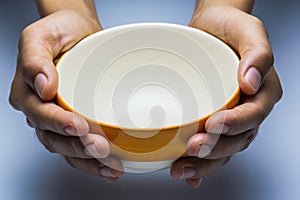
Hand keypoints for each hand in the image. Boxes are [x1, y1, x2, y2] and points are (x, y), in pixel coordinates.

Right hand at [9, 10, 122, 181]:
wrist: (78, 32)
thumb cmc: (59, 32)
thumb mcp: (40, 37)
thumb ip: (35, 60)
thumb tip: (43, 86)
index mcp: (27, 92)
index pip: (39, 115)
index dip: (57, 123)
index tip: (77, 125)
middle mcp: (40, 111)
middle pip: (54, 138)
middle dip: (77, 146)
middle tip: (100, 147)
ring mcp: (58, 120)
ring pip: (68, 149)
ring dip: (88, 160)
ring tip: (110, 165)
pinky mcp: (75, 124)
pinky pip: (80, 148)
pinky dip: (93, 161)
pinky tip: (109, 167)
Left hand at [171, 5, 281, 186]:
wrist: (211, 29)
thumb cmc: (230, 28)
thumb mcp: (248, 30)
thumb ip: (257, 53)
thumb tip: (252, 80)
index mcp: (262, 92)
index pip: (253, 114)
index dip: (235, 124)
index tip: (213, 125)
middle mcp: (248, 109)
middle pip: (238, 139)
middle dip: (216, 149)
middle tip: (192, 150)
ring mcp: (230, 118)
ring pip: (224, 149)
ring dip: (205, 163)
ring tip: (182, 169)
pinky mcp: (212, 120)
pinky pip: (211, 146)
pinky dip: (201, 164)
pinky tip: (188, 174)